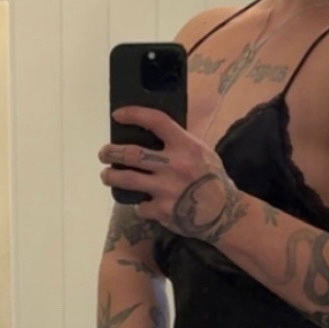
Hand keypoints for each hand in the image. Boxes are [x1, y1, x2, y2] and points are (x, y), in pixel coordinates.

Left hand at [100, 108, 241, 240]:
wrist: (224, 213)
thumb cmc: (212, 179)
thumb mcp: (202, 152)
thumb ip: (180, 143)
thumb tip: (153, 131)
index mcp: (186, 146)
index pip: (156, 121)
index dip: (134, 114)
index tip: (117, 115)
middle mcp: (174, 165)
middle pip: (131, 154)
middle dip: (111, 152)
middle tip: (104, 153)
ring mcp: (166, 189)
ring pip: (126, 180)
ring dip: (111, 177)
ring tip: (106, 176)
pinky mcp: (162, 211)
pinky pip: (140, 206)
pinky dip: (140, 204)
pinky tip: (142, 203)